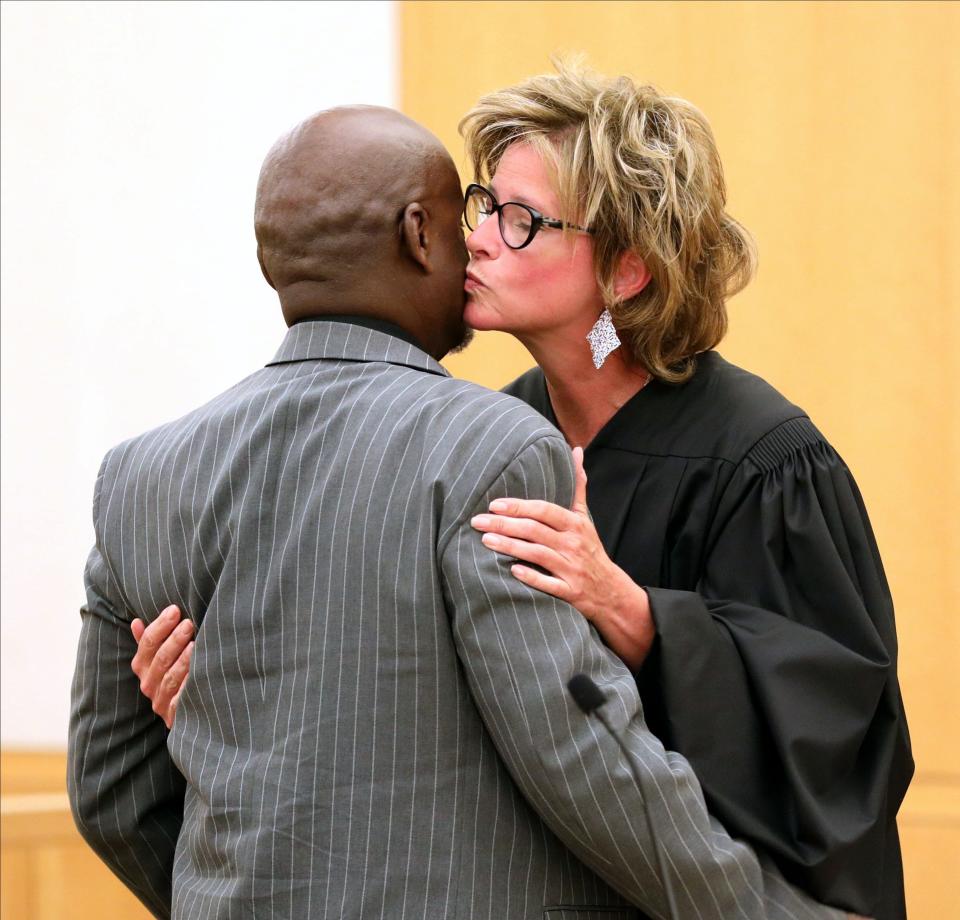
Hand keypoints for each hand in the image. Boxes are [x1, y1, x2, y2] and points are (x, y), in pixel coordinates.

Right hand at [131, 604, 193, 728]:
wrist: (189, 712)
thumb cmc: (174, 675)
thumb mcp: (159, 657)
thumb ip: (149, 640)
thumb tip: (136, 622)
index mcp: (142, 667)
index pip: (147, 643)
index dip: (160, 625)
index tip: (175, 610)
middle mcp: (148, 684)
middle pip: (160, 659)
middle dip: (174, 640)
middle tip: (189, 624)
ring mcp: (160, 701)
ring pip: (170, 679)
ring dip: (182, 661)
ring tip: (195, 645)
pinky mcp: (174, 716)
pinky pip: (180, 700)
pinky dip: (188, 686)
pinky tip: (199, 673)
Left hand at [470, 446, 654, 669]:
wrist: (610, 591)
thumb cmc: (590, 549)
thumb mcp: (584, 517)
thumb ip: (577, 485)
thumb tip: (575, 451)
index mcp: (574, 524)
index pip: (544, 511)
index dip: (519, 507)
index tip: (494, 505)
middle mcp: (573, 544)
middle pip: (535, 531)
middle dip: (504, 525)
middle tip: (477, 521)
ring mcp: (571, 568)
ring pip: (538, 555)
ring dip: (510, 547)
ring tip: (485, 541)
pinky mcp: (569, 591)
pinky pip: (548, 584)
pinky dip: (531, 577)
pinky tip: (512, 571)